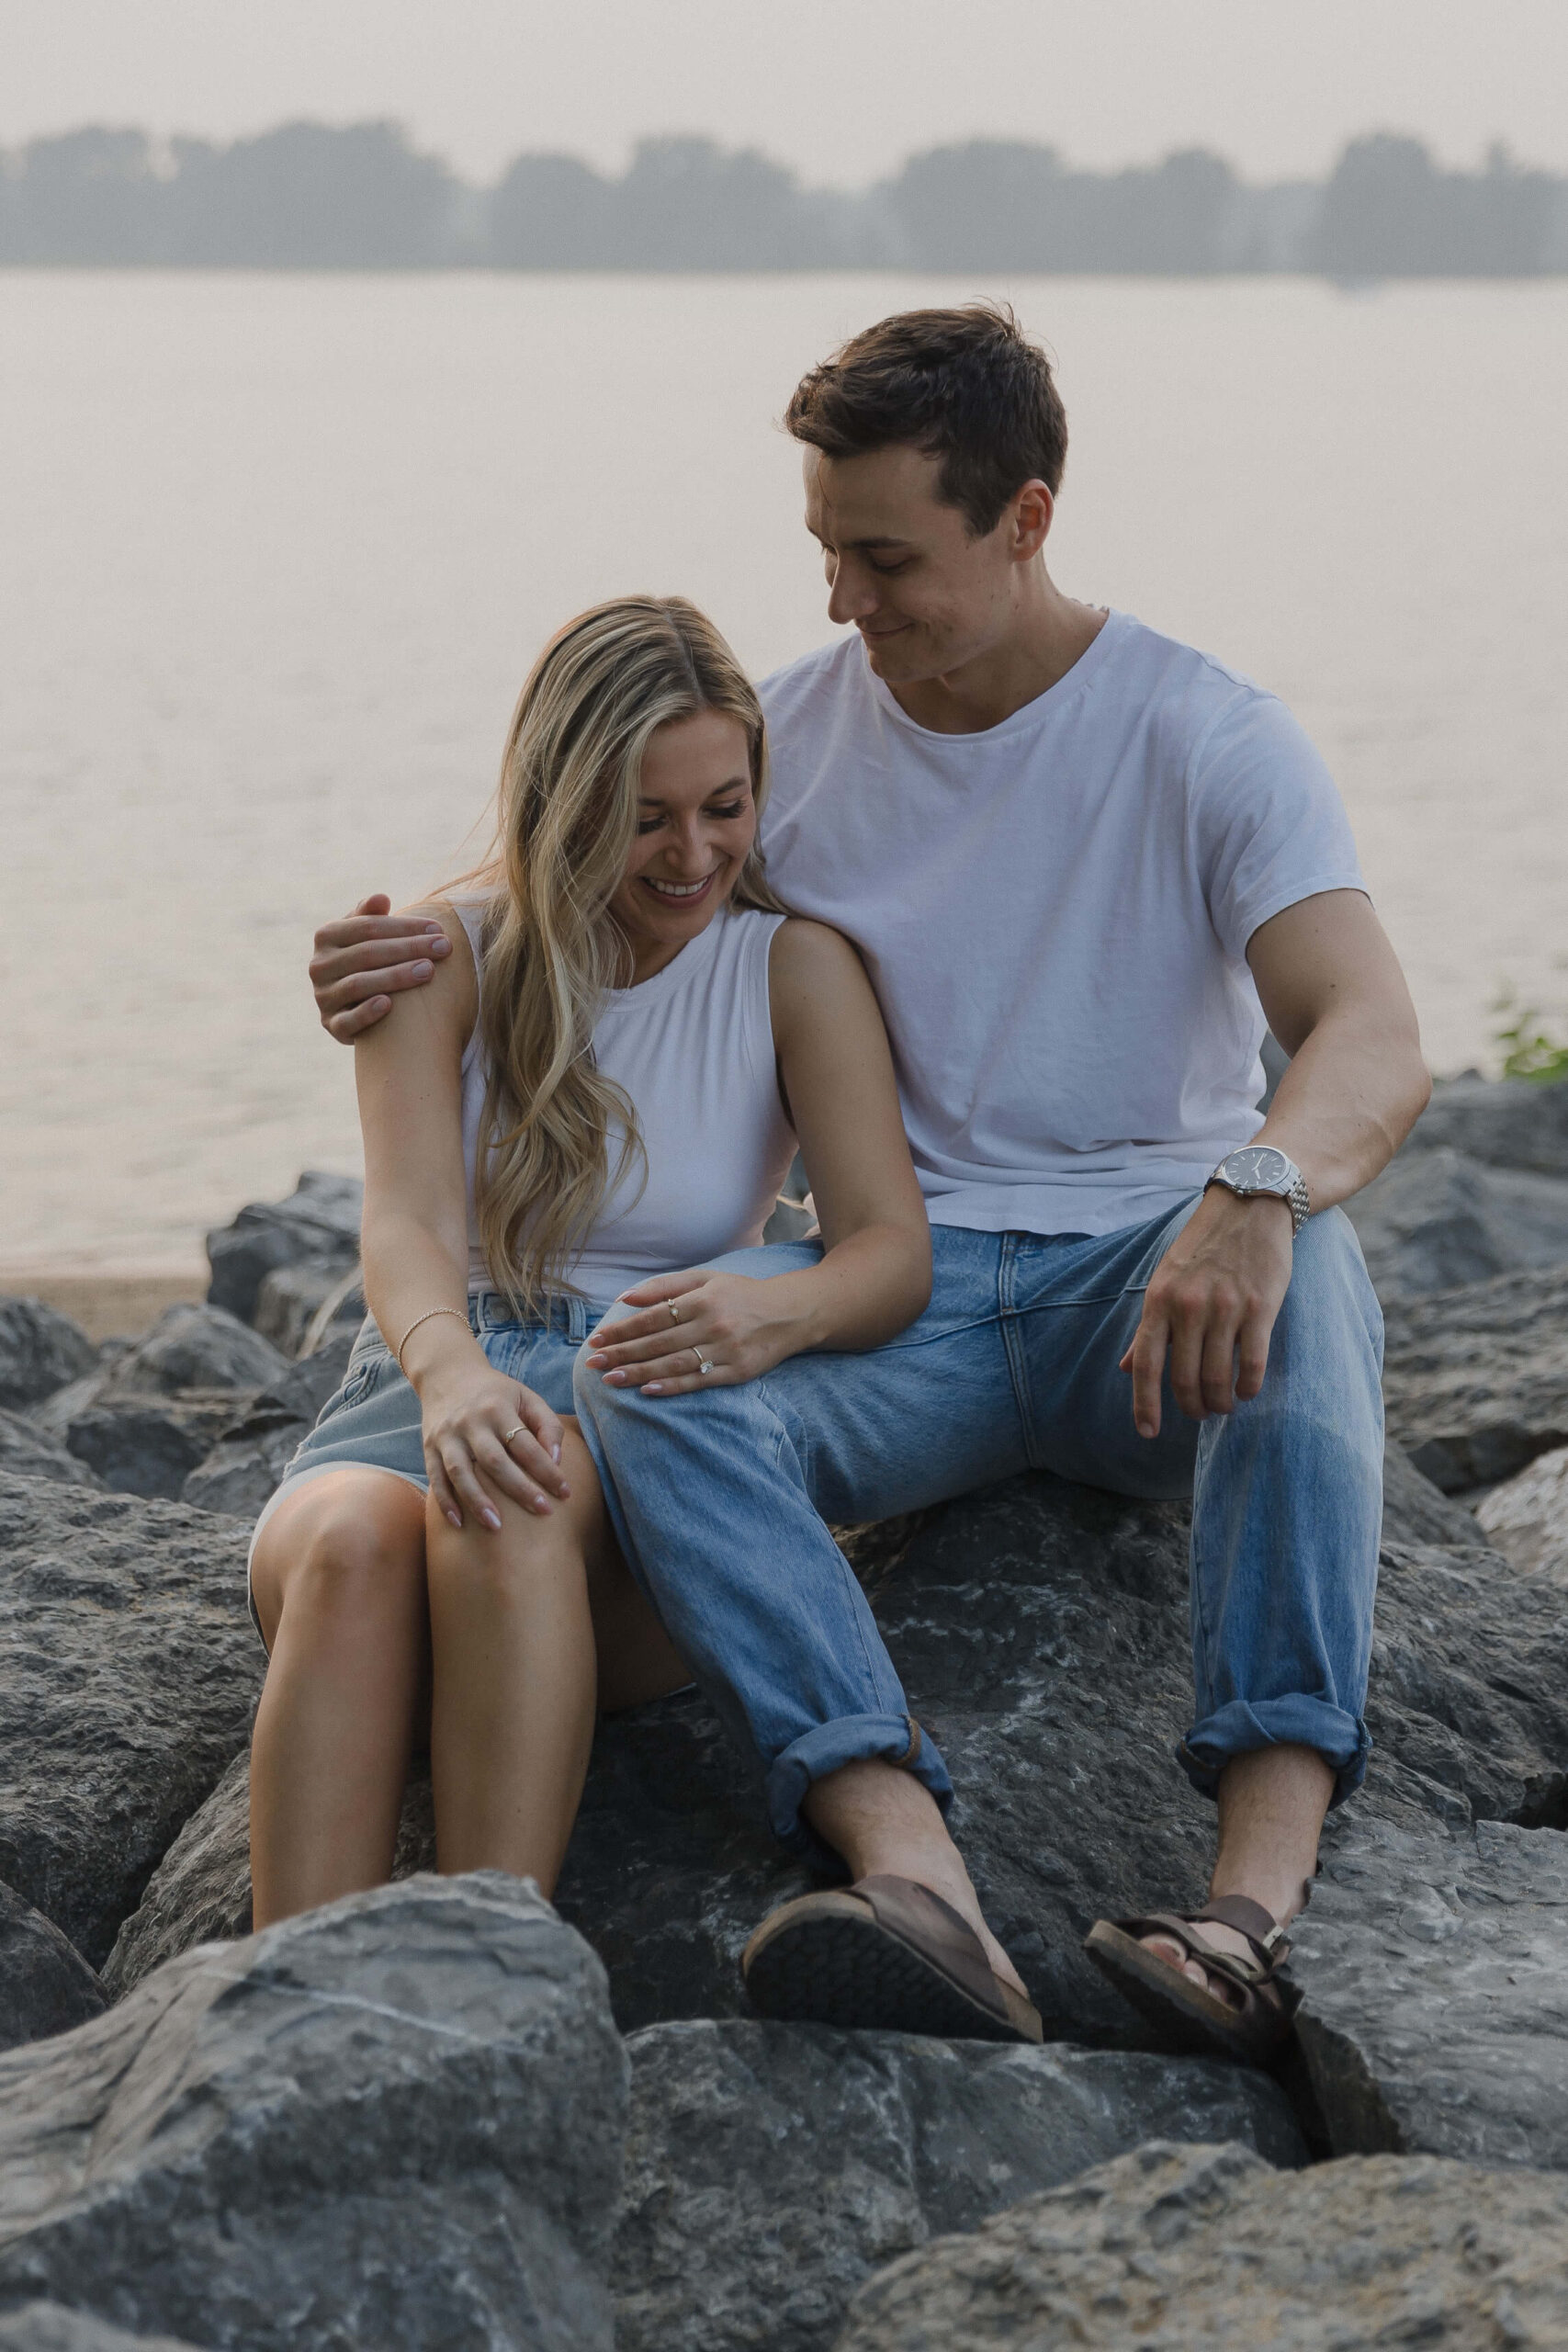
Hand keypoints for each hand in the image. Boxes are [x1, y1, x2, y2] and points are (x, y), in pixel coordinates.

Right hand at [309, 895, 450, 1041]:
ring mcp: (323, 996)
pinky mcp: (331, 1025)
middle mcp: (319, 965)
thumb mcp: (366, 935)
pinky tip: (390, 1005)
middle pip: (366, 953)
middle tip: (444, 948)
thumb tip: (381, 898)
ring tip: (429, 971)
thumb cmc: (369, 960)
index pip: (367, 927)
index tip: (438, 929)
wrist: (356, 1003)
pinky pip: (346, 1021)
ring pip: (358, 984)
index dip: (404, 927)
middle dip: (409, 948)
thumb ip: (371, 916)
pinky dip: (366, 1012)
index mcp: (327, 936)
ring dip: (396, 976)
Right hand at [420, 1367, 569, 1528]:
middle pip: (495, 1460)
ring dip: (478, 1501)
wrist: (447, 1375)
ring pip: (461, 1472)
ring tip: (497, 1527)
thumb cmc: (496, 1393)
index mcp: (498, 1407)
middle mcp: (470, 1422)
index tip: (565, 1493)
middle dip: (520, 1489)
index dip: (547, 1470)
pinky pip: (436, 1478)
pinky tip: (459, 1524)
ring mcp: (447, 1436)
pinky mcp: (429, 1447)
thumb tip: (557, 1460)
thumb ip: (547, 1425)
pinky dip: (445, 1501)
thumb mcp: (526, 1397)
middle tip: (543, 1512)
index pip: (526, 1444)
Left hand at [582, 1269, 809, 1396]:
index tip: (597, 1340)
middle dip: (623, 1353)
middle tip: (593, 1363)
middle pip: (659, 1342)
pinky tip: (648, 1390)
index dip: (623, 1330)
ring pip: (675, 1364)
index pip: (653, 1317)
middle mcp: (713, 1324)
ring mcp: (726, 1350)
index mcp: (703, 1299)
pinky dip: (673, 1386)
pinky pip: (699, 1381)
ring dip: (640, 1372)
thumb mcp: (706, 1279)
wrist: (791, 1313)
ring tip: (611, 1379)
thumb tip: (626, 1297)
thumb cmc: (741, 1293)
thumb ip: (666, 1286)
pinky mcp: (737, 1372)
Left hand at [1121, 1188, 1293, 1438]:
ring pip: (1218, 1377)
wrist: (1250, 1206)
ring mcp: (1225, 1308)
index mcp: (1159, 1300)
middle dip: (1191, 1407)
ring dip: (1220, 1402)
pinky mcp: (1260, 1308)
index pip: (1146, 1365)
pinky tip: (1247, 1391)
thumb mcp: (1165, 1280)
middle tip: (1200, 1413)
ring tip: (1223, 1405)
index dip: (1145, 1404)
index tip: (1147, 1432)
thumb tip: (1126, 1368)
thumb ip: (1149, 1327)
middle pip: (1184, 1379)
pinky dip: (1249, 1388)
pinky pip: (1253, 1364)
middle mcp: (1188, 1306)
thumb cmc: (1203, 1247)